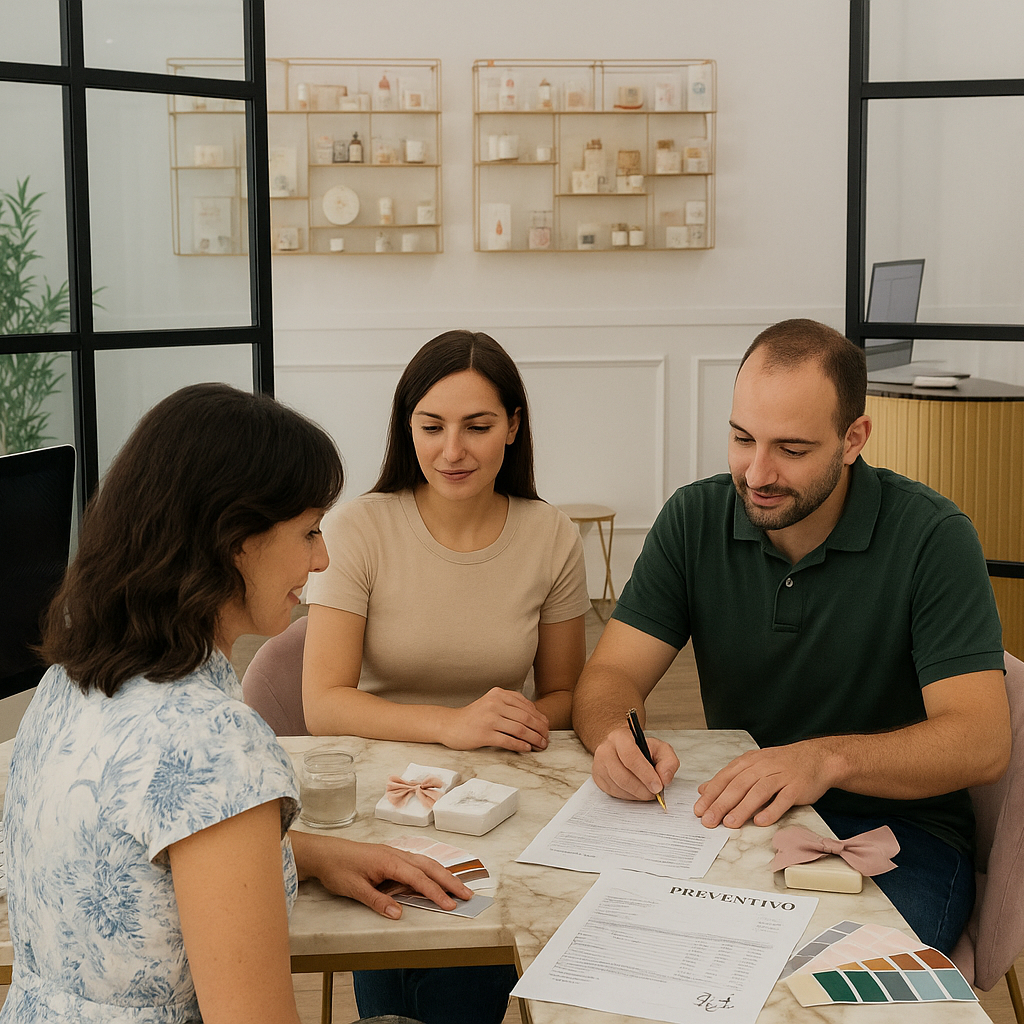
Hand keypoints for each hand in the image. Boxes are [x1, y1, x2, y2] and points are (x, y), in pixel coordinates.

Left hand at [292, 833, 472, 918]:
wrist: (325, 853)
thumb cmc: (339, 869)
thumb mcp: (355, 889)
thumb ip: (378, 901)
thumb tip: (398, 914)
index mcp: (389, 861)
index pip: (418, 878)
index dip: (435, 892)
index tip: (450, 905)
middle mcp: (396, 855)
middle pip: (429, 867)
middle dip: (449, 881)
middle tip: (467, 895)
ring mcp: (395, 854)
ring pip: (425, 863)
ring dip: (443, 875)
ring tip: (459, 887)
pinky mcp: (391, 857)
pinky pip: (417, 862)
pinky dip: (431, 870)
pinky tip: (436, 877)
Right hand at [445, 687, 549, 751]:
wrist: (450, 724)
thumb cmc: (474, 717)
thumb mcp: (492, 703)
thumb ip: (510, 706)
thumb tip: (536, 718)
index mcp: (499, 694)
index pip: (526, 706)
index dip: (540, 718)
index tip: (547, 728)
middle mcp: (494, 704)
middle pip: (526, 718)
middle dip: (540, 730)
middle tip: (546, 739)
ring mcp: (489, 719)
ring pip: (519, 729)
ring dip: (534, 739)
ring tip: (540, 746)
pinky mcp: (484, 734)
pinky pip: (508, 740)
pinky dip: (520, 745)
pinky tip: (527, 749)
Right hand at [591, 725, 678, 801]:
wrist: (621, 748)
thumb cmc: (640, 749)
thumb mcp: (659, 748)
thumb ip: (668, 761)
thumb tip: (664, 778)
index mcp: (620, 737)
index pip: (630, 756)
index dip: (645, 774)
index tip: (658, 786)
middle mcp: (606, 750)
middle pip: (623, 775)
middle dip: (642, 789)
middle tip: (655, 793)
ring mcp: (599, 765)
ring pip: (619, 787)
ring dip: (637, 795)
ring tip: (648, 792)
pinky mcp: (598, 779)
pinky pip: (614, 793)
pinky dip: (629, 797)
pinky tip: (637, 791)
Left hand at [692, 740, 839, 828]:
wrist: (816, 758)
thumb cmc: (781, 764)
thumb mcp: (752, 765)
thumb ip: (729, 778)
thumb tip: (704, 790)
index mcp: (748, 762)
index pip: (725, 778)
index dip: (711, 794)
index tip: (699, 810)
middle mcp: (762, 767)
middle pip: (738, 785)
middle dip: (721, 803)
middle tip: (708, 820)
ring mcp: (780, 776)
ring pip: (758, 792)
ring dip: (743, 808)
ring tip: (729, 823)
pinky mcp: (796, 787)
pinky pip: (783, 800)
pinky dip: (771, 810)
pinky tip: (760, 822)